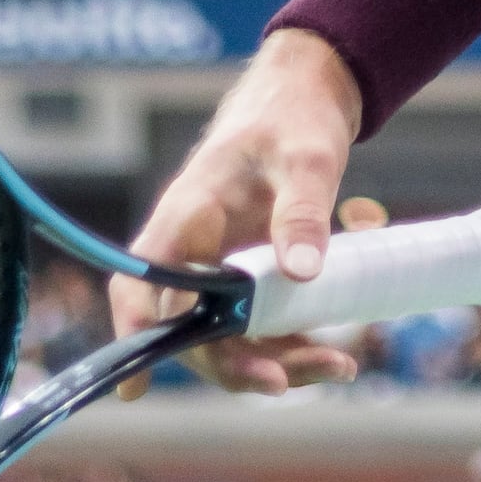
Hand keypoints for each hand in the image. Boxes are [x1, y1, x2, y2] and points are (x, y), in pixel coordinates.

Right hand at [115, 30, 367, 392]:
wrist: (310, 98)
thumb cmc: (292, 118)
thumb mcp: (307, 159)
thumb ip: (304, 213)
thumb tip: (303, 274)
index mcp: (188, 215)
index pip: (142, 279)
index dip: (134, 331)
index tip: (136, 383)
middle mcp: (197, 250)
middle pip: (193, 328)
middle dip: (236, 364)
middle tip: (287, 382)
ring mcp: (226, 268)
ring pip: (236, 337)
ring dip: (281, 360)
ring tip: (340, 365)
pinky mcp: (257, 278)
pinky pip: (270, 325)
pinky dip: (302, 341)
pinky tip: (346, 346)